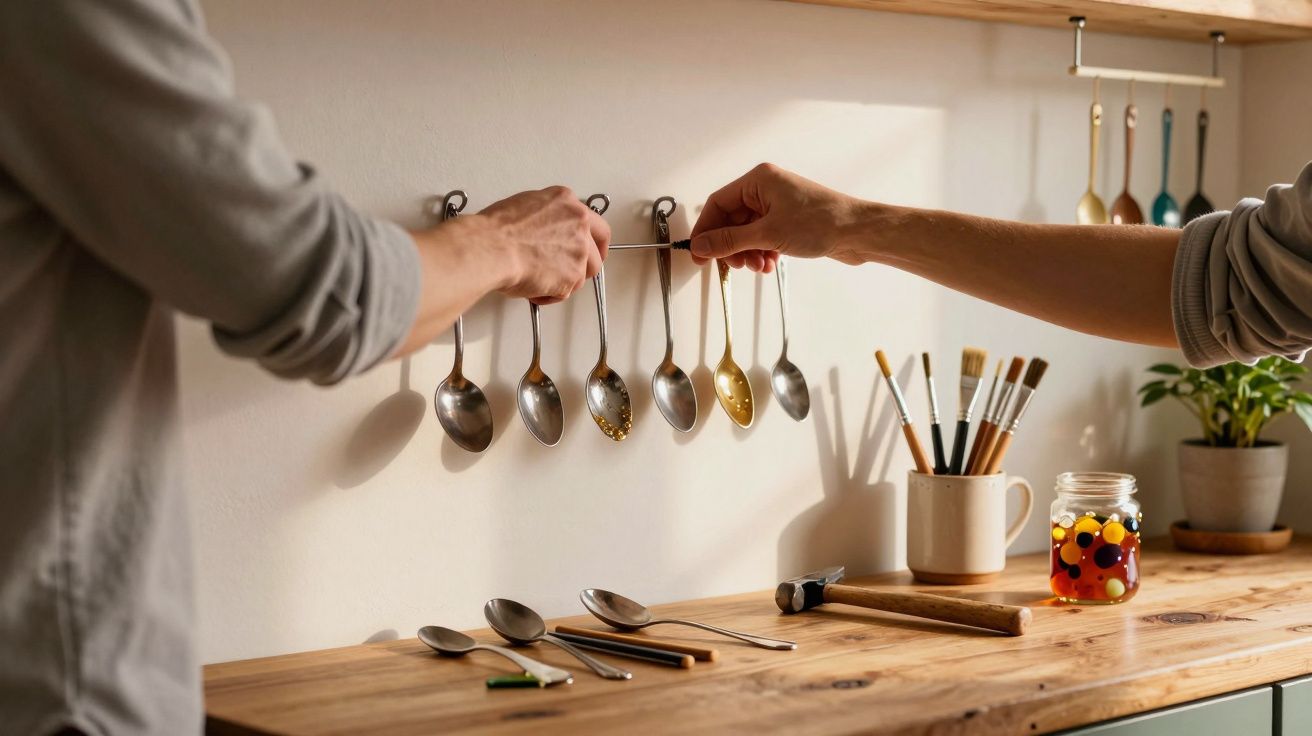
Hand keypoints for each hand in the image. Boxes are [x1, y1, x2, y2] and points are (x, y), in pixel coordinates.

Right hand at [458, 186, 609, 303]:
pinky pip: (566, 291)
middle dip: (590, 264)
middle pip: (598, 249)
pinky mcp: (573, 276)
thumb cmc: (496, 229)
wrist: (491, 248)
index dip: (591, 240)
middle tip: (576, 273)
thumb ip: (547, 218)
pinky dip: (550, 294)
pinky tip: (533, 288)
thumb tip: (546, 233)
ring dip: (566, 281)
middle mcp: (579, 223)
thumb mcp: (525, 206)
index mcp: (566, 202)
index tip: (588, 248)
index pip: (593, 222)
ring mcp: (579, 250)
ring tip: (541, 281)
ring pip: (583, 273)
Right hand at [690, 163, 867, 270]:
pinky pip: (763, 238)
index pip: (718, 204)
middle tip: (734, 265)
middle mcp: (767, 189)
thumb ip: (729, 240)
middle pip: (731, 220)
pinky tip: (770, 264)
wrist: (858, 233)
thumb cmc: (821, 222)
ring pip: (747, 232)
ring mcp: (778, 205)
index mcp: (759, 180)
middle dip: (731, 246)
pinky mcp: (789, 221)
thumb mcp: (767, 234)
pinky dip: (762, 253)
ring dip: (748, 253)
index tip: (699, 254)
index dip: (706, 230)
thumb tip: (701, 246)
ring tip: (758, 266)